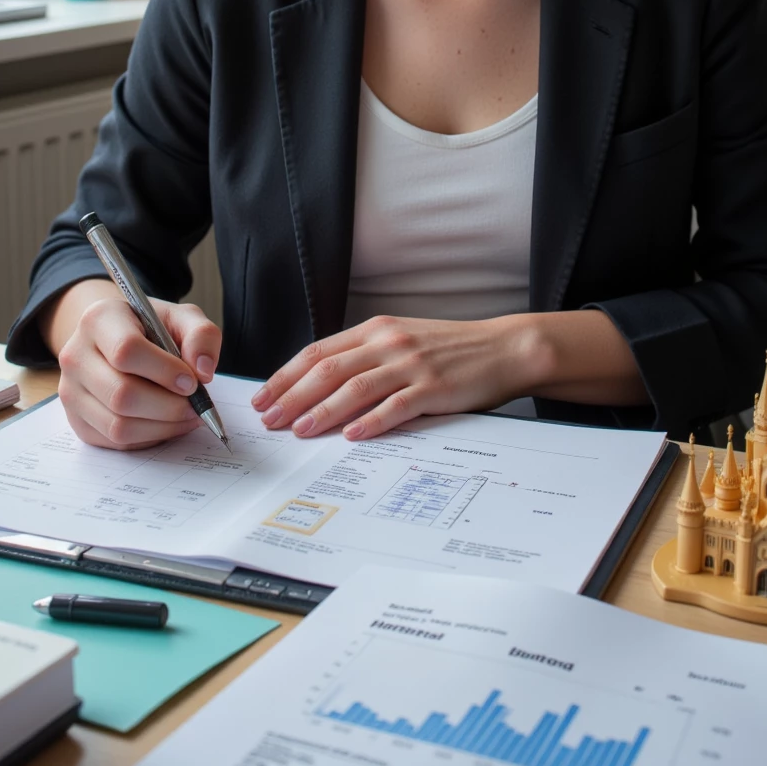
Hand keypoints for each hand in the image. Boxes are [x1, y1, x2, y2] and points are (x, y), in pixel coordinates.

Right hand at [46, 283, 222, 449]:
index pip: (126, 350)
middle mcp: (76, 356)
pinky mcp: (77, 421)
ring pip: (118, 425)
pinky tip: (167, 423)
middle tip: (196, 405)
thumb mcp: (181, 318)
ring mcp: (71, 392)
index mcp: (98, 320)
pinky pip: (116, 442)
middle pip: (121, 395)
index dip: (164, 371)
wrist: (114, 339)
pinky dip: (149, 438)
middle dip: (168, 406)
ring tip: (187, 415)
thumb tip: (203, 371)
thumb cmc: (150, 328)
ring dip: (162, 427)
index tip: (192, 381)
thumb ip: (201, 335)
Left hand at [250, 314, 542, 440]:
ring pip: (355, 388)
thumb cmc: (450, 350)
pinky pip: (395, 406)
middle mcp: (388, 343)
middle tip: (268, 419)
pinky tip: (351, 435)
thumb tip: (320, 387)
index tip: (263, 397)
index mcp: (376, 329)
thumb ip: (366, 357)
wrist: (503, 348)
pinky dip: (370, 422)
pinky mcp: (433, 388)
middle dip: (292, 396)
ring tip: (299, 430)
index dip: (286, 376)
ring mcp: (411, 365)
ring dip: (322, 411)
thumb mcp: (402, 341)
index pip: (318, 352)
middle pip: (328, 369)